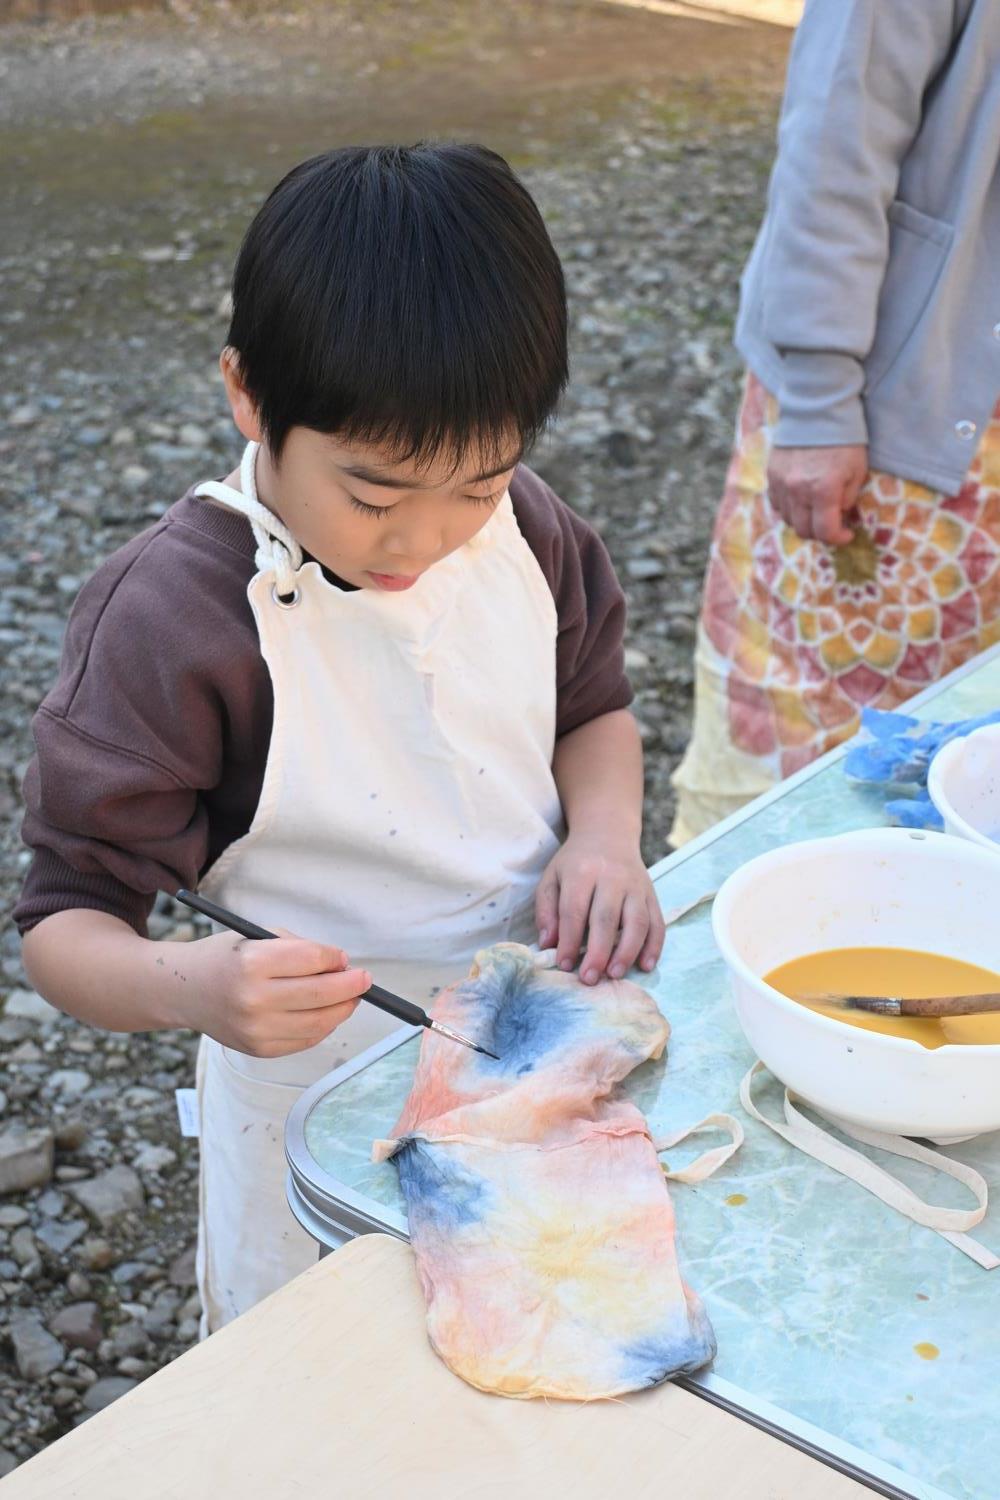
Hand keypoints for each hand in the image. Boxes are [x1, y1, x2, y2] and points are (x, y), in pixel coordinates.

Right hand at [172, 928, 370, 1057]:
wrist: (183, 991)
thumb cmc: (226, 958)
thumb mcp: (257, 937)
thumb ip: (299, 949)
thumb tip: (341, 966)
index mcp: (253, 962)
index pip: (312, 959)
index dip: (335, 958)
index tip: (343, 959)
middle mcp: (253, 998)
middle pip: (321, 993)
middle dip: (351, 985)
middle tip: (364, 979)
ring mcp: (256, 1028)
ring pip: (319, 1021)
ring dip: (343, 1008)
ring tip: (350, 997)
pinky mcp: (259, 1049)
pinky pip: (304, 1039)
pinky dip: (323, 1026)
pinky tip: (326, 1013)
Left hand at [535, 833, 665, 985]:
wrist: (608, 834)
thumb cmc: (575, 863)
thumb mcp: (552, 878)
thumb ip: (547, 910)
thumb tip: (548, 943)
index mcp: (582, 872)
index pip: (574, 910)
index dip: (569, 940)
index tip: (564, 964)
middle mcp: (612, 877)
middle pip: (606, 918)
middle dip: (598, 951)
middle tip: (589, 978)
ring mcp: (636, 886)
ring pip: (637, 921)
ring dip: (627, 951)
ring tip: (615, 974)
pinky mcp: (652, 894)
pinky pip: (657, 922)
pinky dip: (654, 946)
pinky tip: (646, 965)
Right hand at [767, 444, 867, 544]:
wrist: (817, 412)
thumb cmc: (843, 441)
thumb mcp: (858, 471)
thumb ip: (848, 498)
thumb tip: (840, 513)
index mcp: (823, 491)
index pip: (826, 532)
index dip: (838, 539)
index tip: (847, 534)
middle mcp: (798, 492)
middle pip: (804, 531)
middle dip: (820, 533)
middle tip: (831, 524)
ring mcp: (781, 485)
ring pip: (788, 520)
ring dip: (804, 521)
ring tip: (815, 510)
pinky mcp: (771, 476)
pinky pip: (777, 504)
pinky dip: (789, 508)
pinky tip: (800, 499)